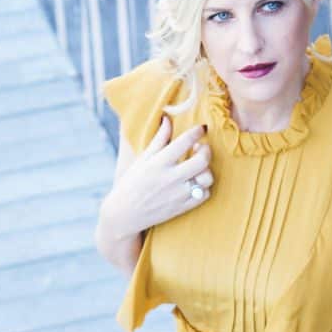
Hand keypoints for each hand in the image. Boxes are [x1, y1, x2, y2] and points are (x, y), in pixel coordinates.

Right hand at [108, 116, 213, 233]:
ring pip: (207, 178)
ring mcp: (178, 194)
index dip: (197, 132)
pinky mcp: (182, 208)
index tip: (201, 129)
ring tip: (198, 167)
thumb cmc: (132, 182)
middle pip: (202, 160)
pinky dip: (204, 187)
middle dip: (206, 150)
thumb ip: (160, 138)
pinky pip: (205, 194)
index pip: (185, 141)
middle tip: (201, 148)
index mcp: (158, 163)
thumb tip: (168, 117)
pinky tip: (195, 182)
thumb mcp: (143, 158)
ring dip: (207, 170)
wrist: (124, 214)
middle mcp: (170, 178)